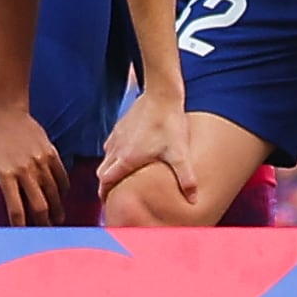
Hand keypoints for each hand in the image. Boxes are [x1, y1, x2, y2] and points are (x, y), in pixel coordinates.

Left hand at [0, 104, 66, 226]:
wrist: (4, 112)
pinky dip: (62, 191)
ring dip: (56, 210)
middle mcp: (25, 169)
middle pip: (40, 205)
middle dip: (43, 223)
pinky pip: (62, 178)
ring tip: (56, 220)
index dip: (20, 226)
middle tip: (43, 231)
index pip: (16, 209)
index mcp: (5, 174)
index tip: (21, 234)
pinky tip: (60, 199)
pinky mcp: (51, 153)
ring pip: (54, 194)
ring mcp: (41, 161)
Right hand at [97, 87, 197, 204]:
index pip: (106, 181)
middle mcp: (117, 148)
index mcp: (127, 159)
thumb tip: (194, 199)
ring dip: (109, 168)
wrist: (161, 94)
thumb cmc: (169, 123)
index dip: (104, 194)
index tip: (107, 203)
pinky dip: (113, 153)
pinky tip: (126, 153)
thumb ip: (186, 178)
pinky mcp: (120, 125)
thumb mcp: (179, 153)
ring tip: (120, 176)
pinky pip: (110, 144)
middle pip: (101, 172)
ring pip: (105, 158)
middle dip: (105, 184)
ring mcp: (117, 135)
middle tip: (113, 193)